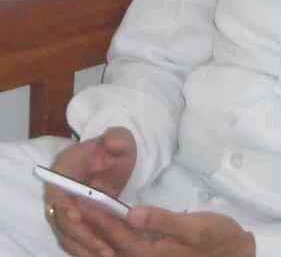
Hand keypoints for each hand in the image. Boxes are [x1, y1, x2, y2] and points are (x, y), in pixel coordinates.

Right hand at [43, 126, 136, 256]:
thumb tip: (113, 142)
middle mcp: (56, 192)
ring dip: (85, 247)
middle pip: (60, 219)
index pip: (57, 191)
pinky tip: (104, 255)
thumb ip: (117, 139)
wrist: (115, 160)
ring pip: (67, 234)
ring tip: (109, 255)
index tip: (78, 217)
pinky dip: (86, 249)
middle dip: (81, 234)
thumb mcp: (120, 139)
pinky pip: (74, 240)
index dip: (65, 206)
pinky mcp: (72, 222)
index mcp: (62, 169)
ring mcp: (62, 209)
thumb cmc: (115, 148)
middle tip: (103, 247)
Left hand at [83, 205, 255, 256]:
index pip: (118, 233)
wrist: (232, 254)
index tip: (81, 197)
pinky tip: (97, 233)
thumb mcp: (196, 227)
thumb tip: (132, 214)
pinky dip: (103, 244)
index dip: (98, 215)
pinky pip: (117, 254)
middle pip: (107, 245)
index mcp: (152, 253)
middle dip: (88, 224)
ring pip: (108, 253)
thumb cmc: (216, 237)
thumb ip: (163, 221)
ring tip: (76, 214)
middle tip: (69, 203)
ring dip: (91, 235)